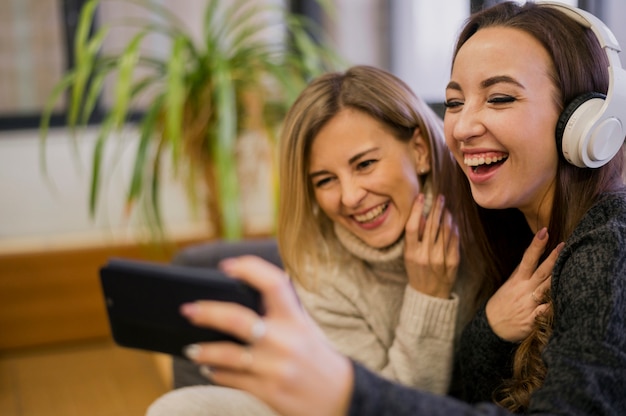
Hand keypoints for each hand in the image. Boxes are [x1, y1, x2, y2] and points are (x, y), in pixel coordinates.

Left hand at [179, 255, 352, 415]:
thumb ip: (280, 311)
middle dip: (208, 312)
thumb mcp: (305, 327)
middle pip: (237, 319)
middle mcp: (285, 341)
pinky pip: (233, 380)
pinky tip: (210, 368)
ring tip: (192, 349)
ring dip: (204, 351)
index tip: (227, 266)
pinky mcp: (269, 392)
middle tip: (188, 310)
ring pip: (228, 356)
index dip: (249, 269)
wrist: (342, 397)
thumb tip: (241, 294)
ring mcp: (275, 368)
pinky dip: (217, 373)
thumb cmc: (316, 356)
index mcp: (295, 319)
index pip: (273, 283)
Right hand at [404, 193, 459, 297]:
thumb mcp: (409, 255)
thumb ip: (414, 236)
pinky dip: (454, 228)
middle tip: (440, 197)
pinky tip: (452, 221)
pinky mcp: (453, 262)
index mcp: (411, 254)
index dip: (417, 210)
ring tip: (446, 206)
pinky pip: (454, 240)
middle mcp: (425, 256)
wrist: (430, 295)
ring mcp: (440, 260)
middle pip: (431, 226)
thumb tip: (419, 215)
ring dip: (446, 216)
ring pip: (445, 231)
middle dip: (436, 209)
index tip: (421, 197)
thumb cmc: (417, 271)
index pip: (412, 227)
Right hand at [485, 228, 562, 341]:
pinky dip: (551, 307)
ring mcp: (528, 304)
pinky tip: (561, 301)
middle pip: (541, 272)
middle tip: (563, 245)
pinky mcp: (531, 320)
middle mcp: (524, 290)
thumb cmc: (503, 304)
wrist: (491, 327)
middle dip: (552, 258)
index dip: (536, 245)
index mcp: (518, 280)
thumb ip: (521, 271)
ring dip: (557, 278)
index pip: (527, 258)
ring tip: (569, 267)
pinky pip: (543, 312)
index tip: (544, 231)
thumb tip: (532, 253)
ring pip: (545, 289)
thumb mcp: (509, 285)